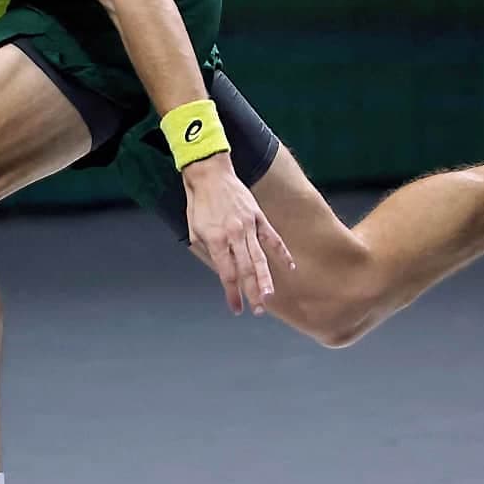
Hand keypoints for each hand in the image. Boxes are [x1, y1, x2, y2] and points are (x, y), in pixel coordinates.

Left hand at [181, 155, 293, 315]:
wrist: (210, 174)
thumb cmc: (199, 203)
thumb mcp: (194, 229)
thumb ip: (208, 250)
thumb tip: (221, 268)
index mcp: (216, 239)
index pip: (226, 273)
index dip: (232, 293)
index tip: (236, 309)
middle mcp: (234, 234)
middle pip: (246, 269)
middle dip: (252, 292)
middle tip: (258, 310)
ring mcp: (249, 225)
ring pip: (260, 257)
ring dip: (265, 279)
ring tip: (270, 296)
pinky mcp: (259, 217)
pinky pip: (273, 238)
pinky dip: (282, 253)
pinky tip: (289, 267)